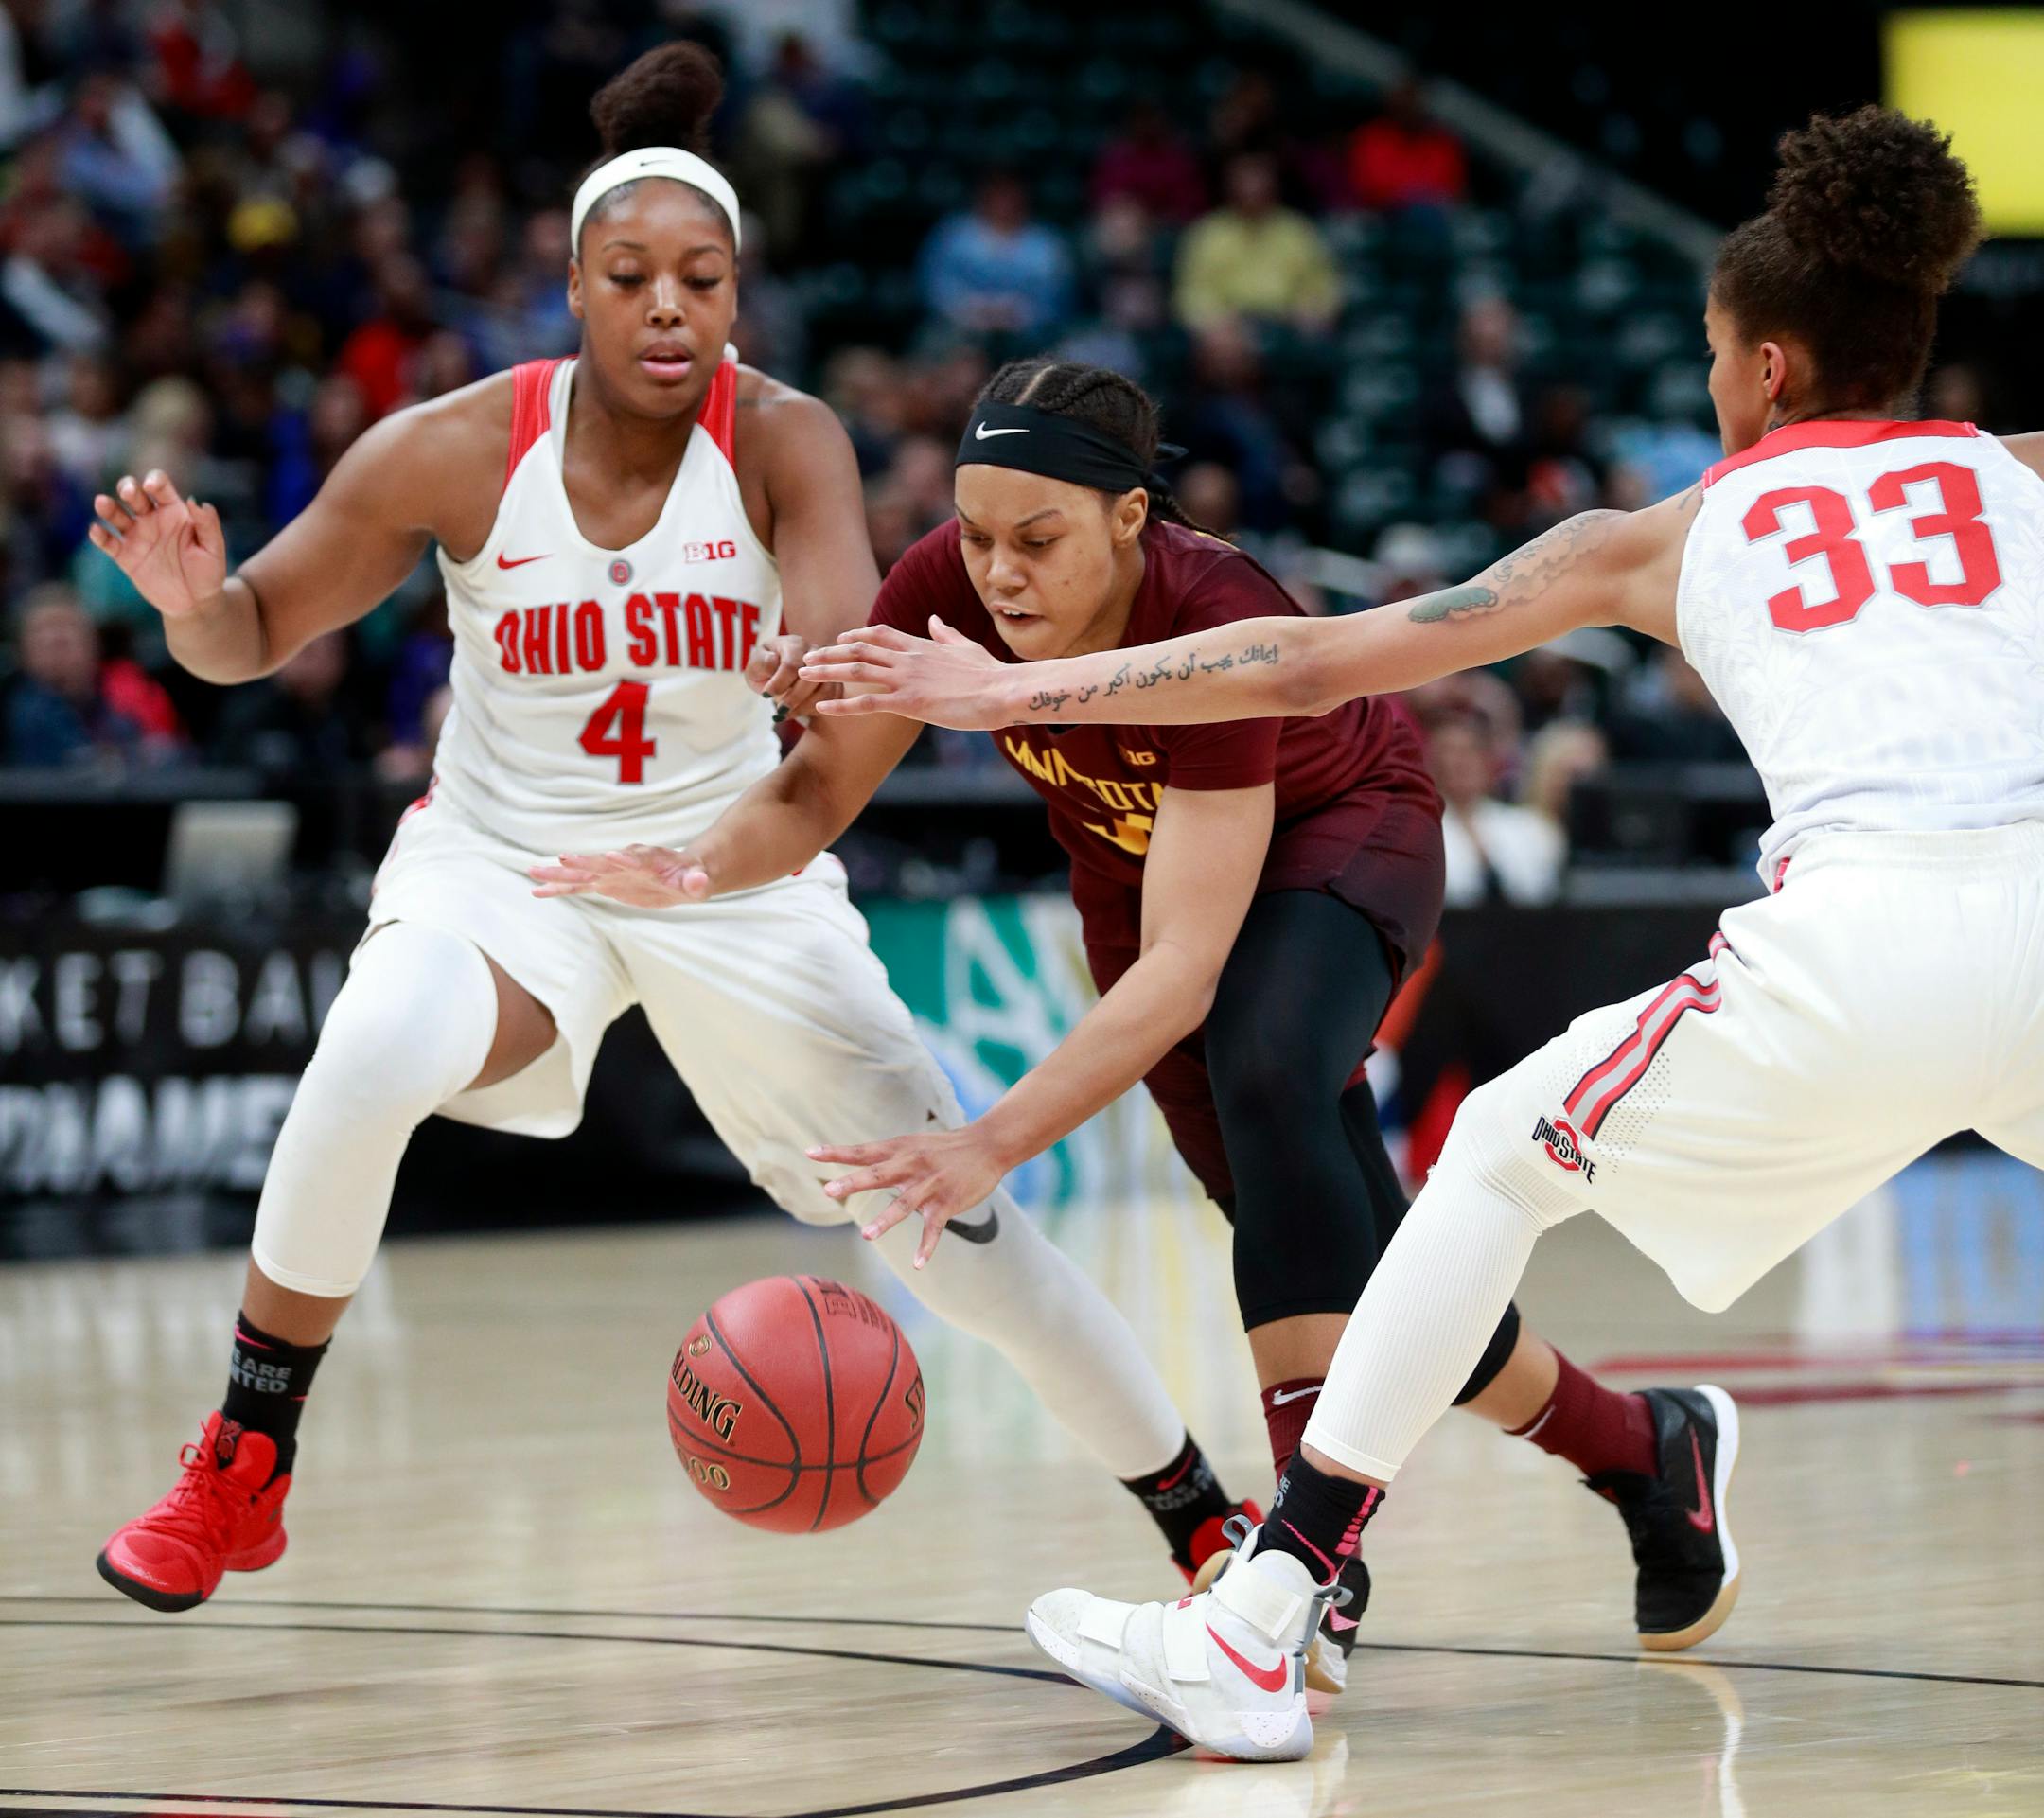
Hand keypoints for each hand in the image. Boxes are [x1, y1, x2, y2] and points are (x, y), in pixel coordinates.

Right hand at [88, 470, 227, 619]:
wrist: (196, 602)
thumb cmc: (208, 571)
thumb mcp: (214, 548)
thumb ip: (208, 524)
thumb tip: (197, 501)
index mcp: (174, 511)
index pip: (161, 487)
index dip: (155, 481)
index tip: (152, 486)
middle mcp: (151, 518)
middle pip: (134, 494)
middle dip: (128, 488)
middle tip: (129, 493)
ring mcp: (136, 536)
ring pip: (116, 514)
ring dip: (107, 507)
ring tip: (102, 503)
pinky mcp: (125, 556)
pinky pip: (108, 543)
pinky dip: (99, 536)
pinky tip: (96, 530)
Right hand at [529, 844, 711, 905]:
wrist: (682, 875)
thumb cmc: (693, 878)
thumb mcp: (699, 882)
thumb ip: (697, 882)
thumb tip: (699, 882)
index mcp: (649, 860)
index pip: (635, 857)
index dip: (624, 858)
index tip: (609, 856)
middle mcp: (626, 861)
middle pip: (601, 862)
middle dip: (582, 862)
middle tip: (560, 860)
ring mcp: (612, 872)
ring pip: (582, 874)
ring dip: (559, 875)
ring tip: (533, 873)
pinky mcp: (605, 884)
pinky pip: (579, 887)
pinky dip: (559, 889)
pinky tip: (537, 892)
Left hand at [745, 632, 836, 719]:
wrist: (775, 673)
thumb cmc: (764, 668)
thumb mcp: (755, 664)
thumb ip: (762, 662)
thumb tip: (773, 661)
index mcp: (793, 645)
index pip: (791, 665)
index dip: (779, 683)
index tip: (766, 695)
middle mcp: (814, 654)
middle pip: (811, 678)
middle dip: (794, 698)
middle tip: (780, 710)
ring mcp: (826, 668)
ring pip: (825, 690)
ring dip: (805, 706)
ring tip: (788, 713)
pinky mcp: (833, 683)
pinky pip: (832, 699)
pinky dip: (814, 709)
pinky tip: (798, 712)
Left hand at [800, 619, 1014, 730]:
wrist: (1003, 690)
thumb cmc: (991, 673)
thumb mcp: (966, 646)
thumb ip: (945, 634)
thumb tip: (934, 619)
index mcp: (921, 645)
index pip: (880, 634)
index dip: (857, 636)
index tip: (840, 640)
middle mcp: (909, 658)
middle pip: (859, 650)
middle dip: (831, 653)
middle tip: (808, 657)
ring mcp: (907, 679)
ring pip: (856, 672)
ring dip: (827, 672)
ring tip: (804, 674)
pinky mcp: (910, 702)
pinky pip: (867, 703)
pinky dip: (841, 706)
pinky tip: (821, 708)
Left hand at [807, 1123, 1011, 1267]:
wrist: (986, 1145)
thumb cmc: (943, 1147)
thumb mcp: (912, 1144)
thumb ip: (885, 1156)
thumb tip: (855, 1164)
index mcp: (898, 1150)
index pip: (862, 1151)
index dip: (836, 1153)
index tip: (809, 1153)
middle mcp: (911, 1165)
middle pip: (877, 1174)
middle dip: (853, 1183)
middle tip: (829, 1190)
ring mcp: (930, 1185)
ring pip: (904, 1204)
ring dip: (885, 1220)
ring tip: (867, 1235)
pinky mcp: (947, 1202)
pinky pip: (934, 1228)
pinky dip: (927, 1247)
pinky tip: (918, 1264)